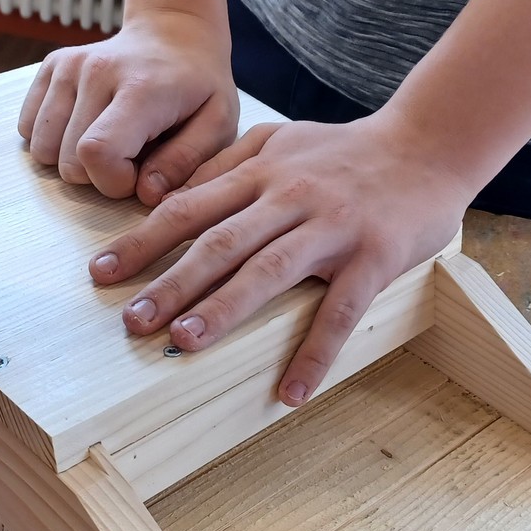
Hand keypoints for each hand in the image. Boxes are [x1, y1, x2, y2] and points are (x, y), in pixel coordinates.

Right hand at [18, 10, 238, 203]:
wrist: (175, 33)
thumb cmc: (199, 87)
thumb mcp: (218, 125)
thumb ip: (185, 163)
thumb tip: (145, 193)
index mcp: (140, 89)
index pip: (96, 153)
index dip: (113, 182)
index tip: (139, 175)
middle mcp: (96, 72)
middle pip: (69, 161)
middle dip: (98, 176)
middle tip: (131, 156)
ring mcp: (68, 67)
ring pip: (42, 150)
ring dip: (74, 160)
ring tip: (111, 140)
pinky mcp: (51, 67)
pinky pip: (29, 129)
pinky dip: (55, 140)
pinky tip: (87, 126)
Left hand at [88, 113, 472, 406]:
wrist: (429, 143)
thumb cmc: (344, 152)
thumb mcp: (278, 139)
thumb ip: (226, 164)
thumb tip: (167, 199)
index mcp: (259, 171)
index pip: (187, 207)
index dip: (141, 241)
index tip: (100, 273)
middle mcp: (288, 196)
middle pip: (219, 243)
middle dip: (170, 284)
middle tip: (132, 322)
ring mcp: (331, 226)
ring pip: (269, 270)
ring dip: (224, 309)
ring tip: (185, 343)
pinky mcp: (375, 255)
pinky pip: (341, 310)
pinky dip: (315, 352)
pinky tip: (292, 391)